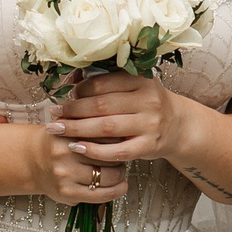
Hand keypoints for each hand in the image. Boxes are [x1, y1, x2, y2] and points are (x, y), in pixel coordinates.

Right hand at [28, 125, 133, 207]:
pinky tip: (121, 186)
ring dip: (120, 175)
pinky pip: (100, 195)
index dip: (120, 138)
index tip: (125, 139)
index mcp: (68, 131)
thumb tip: (124, 129)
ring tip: (119, 171)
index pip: (107, 134)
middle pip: (109, 155)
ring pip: (107, 176)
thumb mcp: (70, 124)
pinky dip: (115, 191)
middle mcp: (65, 152)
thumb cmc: (58, 141)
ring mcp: (65, 174)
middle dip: (121, 157)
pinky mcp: (67, 193)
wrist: (31, 160)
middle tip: (122, 157)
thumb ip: (92, 123)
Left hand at [49, 71, 187, 164]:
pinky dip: (95, 150)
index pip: (103, 83)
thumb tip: (72, 80)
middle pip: (102, 106)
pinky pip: (118, 151)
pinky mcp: (149, 146)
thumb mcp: (135, 88)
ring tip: (58, 130)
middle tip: (54, 114)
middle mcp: (148, 101)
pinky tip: (78, 148)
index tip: (66, 96)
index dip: (80, 90)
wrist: (178, 126)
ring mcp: (150, 124)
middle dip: (73, 110)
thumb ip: (109, 84)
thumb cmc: (147, 105)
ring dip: (78, 129)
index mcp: (142, 81)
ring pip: (107, 127)